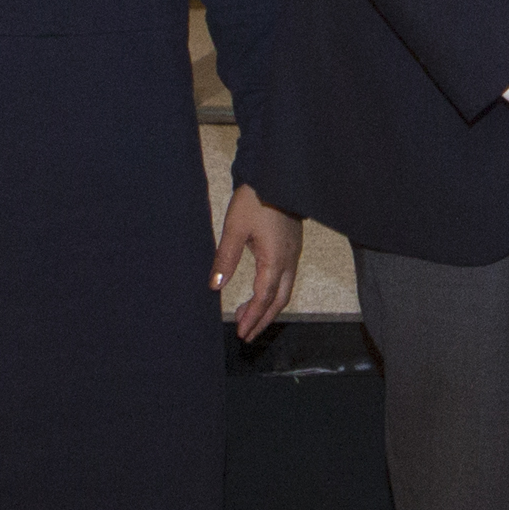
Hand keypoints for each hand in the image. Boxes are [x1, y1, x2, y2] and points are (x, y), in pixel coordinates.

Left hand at [216, 184, 304, 341]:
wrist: (278, 175)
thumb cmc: (256, 199)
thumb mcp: (235, 228)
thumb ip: (225, 259)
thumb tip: (215, 286)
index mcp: (275, 259)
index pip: (264, 297)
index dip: (253, 317)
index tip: (242, 332)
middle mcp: (288, 260)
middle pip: (279, 300)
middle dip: (263, 319)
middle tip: (247, 333)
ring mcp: (293, 254)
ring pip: (285, 290)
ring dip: (268, 307)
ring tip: (248, 316)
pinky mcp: (292, 247)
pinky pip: (286, 278)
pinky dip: (273, 292)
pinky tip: (260, 292)